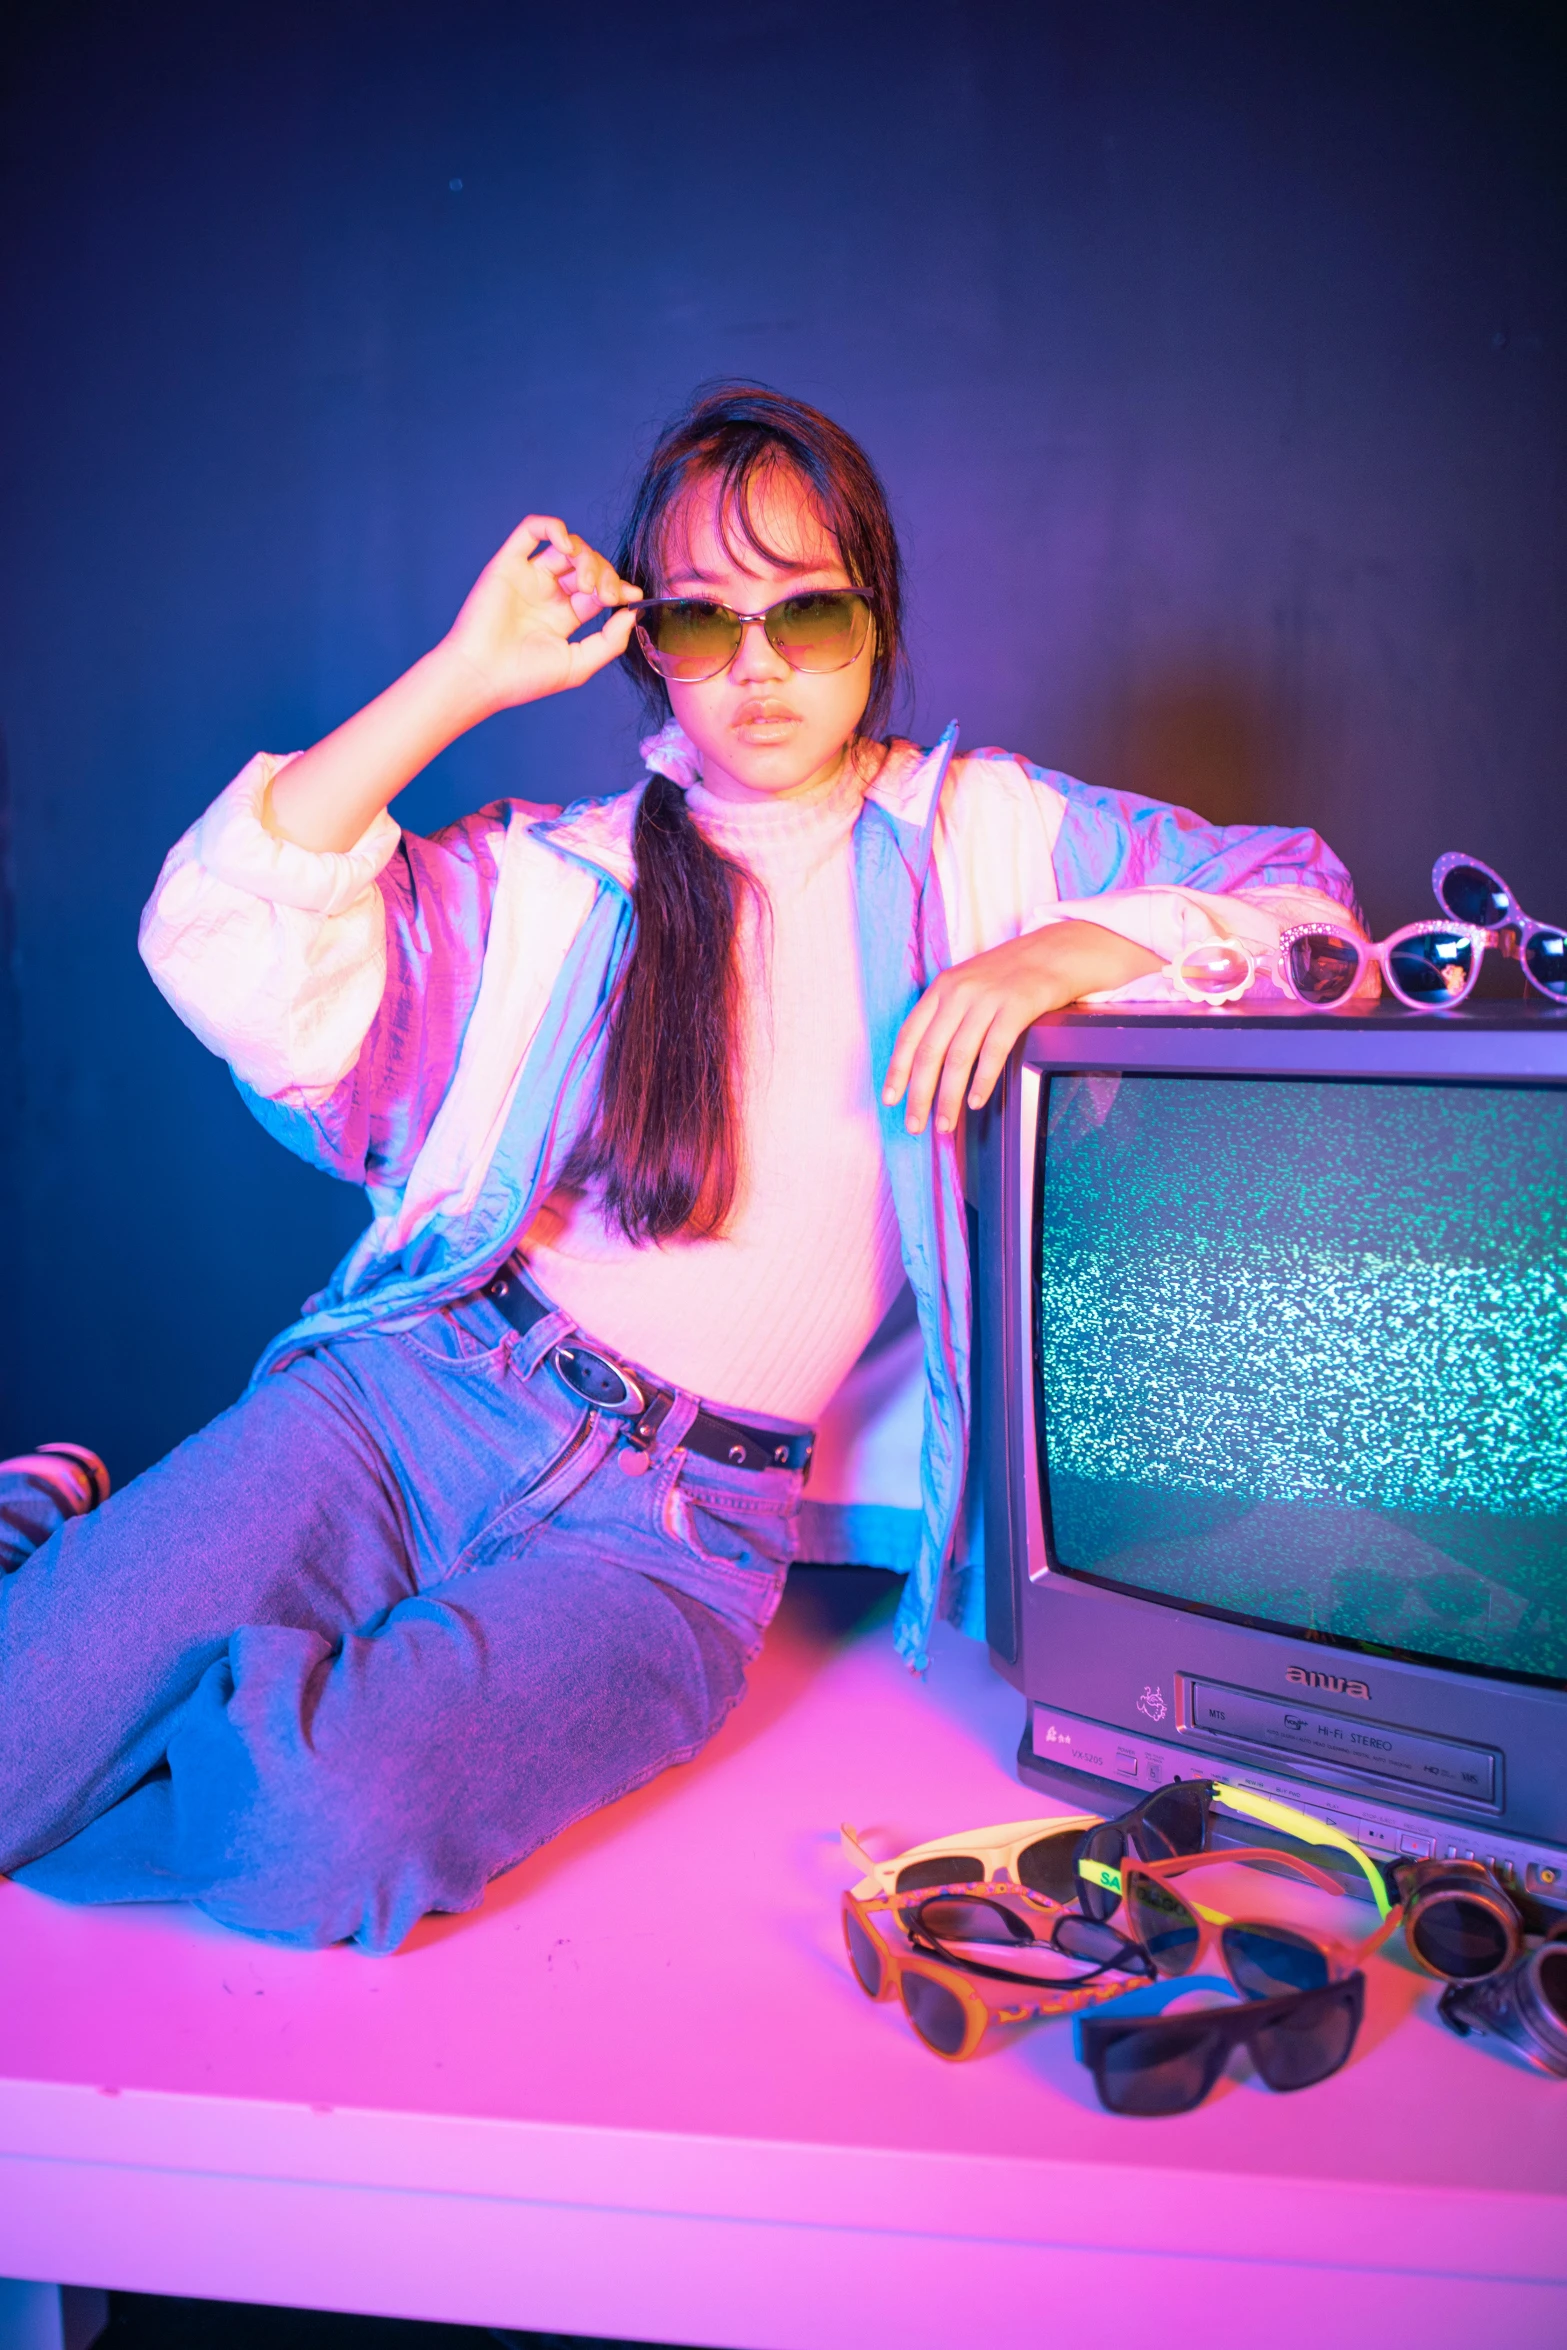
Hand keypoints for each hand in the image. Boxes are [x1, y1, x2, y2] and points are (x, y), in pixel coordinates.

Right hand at [441, 514, 641, 715]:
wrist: (483, 676)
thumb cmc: (524, 678)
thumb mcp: (578, 665)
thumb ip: (609, 641)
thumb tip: (631, 612)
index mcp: (564, 615)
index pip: (599, 590)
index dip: (618, 588)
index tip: (633, 596)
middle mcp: (547, 592)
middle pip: (587, 566)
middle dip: (605, 575)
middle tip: (605, 596)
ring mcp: (528, 576)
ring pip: (566, 546)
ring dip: (586, 557)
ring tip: (587, 584)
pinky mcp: (508, 564)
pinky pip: (531, 531)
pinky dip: (553, 528)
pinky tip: (567, 546)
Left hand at [882, 921, 1162, 1134]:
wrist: (1056, 951)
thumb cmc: (1011, 975)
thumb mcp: (968, 985)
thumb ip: (946, 1015)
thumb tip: (926, 1063)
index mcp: (941, 988)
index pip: (909, 1036)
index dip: (896, 1072)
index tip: (889, 1100)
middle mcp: (959, 992)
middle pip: (929, 1052)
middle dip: (919, 1094)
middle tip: (915, 1124)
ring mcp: (987, 999)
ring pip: (957, 1057)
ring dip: (948, 1097)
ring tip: (945, 1123)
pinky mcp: (1016, 1006)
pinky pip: (993, 1051)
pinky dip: (982, 1080)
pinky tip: (976, 1101)